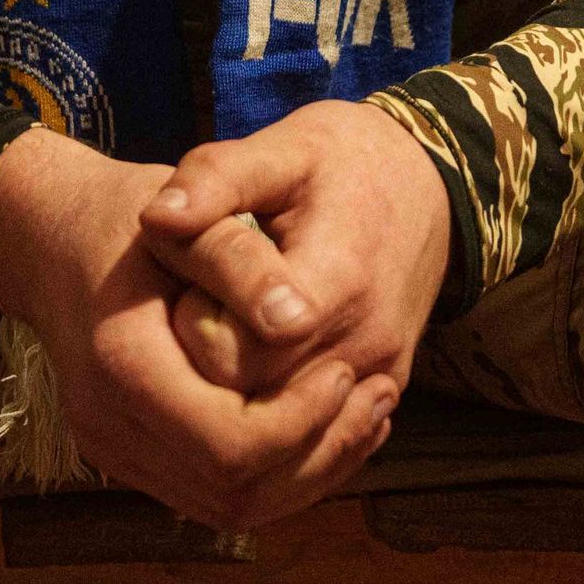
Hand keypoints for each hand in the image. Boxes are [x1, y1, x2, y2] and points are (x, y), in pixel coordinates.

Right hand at [0, 128, 398, 533]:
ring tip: (367, 412)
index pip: (229, 445)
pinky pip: (216, 493)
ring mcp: (116, 452)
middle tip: (376, 393)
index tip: (345, 368)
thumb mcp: (183, 218)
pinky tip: (328, 424)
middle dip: (317, 452)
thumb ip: (238, 261)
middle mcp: (109, 426)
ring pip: (230, 508)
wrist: (53, 242)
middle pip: (234, 492)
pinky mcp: (134, 459)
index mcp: (120, 366)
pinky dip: (279, 470)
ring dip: (308, 471)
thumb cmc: (125, 219)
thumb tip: (299, 321)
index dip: (301, 421)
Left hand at [140, 100, 448, 407]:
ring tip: (232, 328)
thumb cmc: (344, 160)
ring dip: (239, 394)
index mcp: (334, 284)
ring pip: (283, 433)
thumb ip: (216, 180)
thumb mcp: (281, 149)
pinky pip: (318, 434)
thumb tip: (155, 217)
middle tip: (204, 306)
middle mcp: (363, 346)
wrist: (428, 182)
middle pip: (250, 403)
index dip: (192, 323)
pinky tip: (261, 357)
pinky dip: (277, 412)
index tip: (194, 279)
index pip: (231, 355)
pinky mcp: (385, 389)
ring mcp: (379, 376)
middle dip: (206, 367)